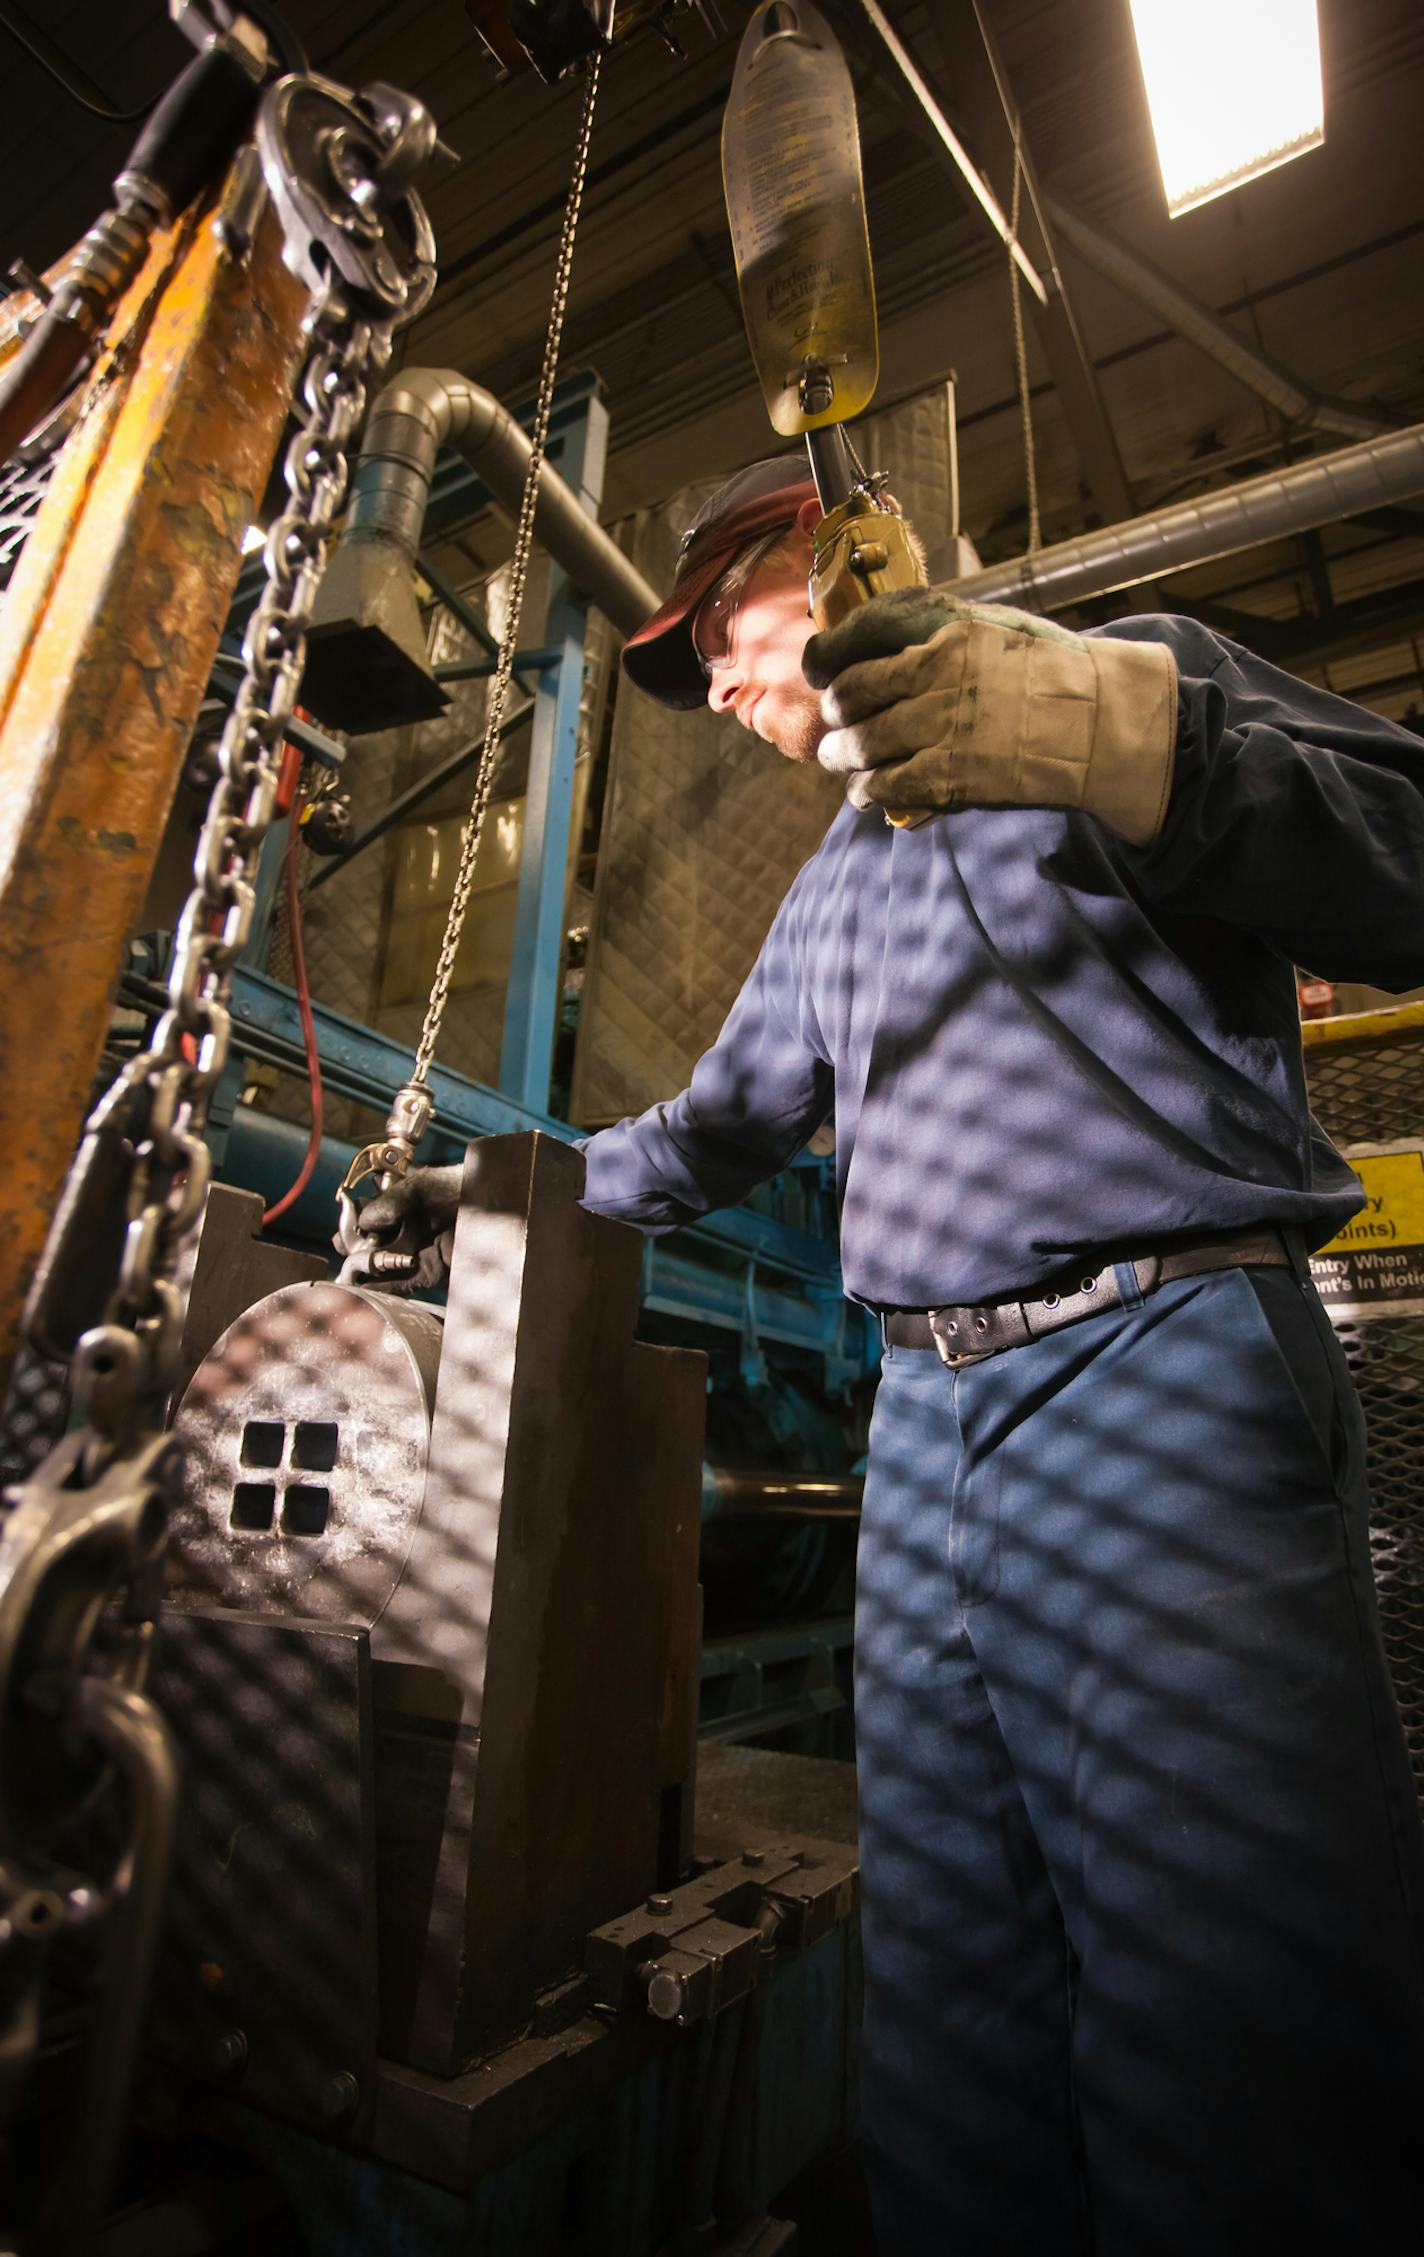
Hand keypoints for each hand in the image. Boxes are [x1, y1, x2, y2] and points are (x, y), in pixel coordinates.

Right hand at [335, 1162, 462, 1288]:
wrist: (499, 1204)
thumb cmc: (462, 1186)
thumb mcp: (421, 1187)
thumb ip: (391, 1202)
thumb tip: (366, 1223)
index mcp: (399, 1210)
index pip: (365, 1223)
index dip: (351, 1229)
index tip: (343, 1233)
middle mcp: (405, 1233)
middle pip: (367, 1249)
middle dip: (354, 1253)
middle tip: (351, 1252)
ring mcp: (416, 1255)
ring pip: (380, 1271)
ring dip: (363, 1273)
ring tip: (351, 1273)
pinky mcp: (431, 1274)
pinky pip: (402, 1285)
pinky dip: (382, 1288)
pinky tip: (365, 1288)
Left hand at [803, 591, 1176, 846]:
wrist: (1099, 723)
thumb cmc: (1048, 673)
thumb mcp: (993, 629)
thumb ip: (935, 635)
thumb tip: (873, 650)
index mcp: (946, 627)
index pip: (859, 633)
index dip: (825, 655)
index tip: (817, 669)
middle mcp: (936, 672)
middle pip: (852, 694)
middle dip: (835, 713)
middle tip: (836, 723)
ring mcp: (941, 725)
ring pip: (861, 744)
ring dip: (842, 756)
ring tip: (841, 760)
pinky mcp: (950, 775)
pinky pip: (883, 785)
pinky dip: (866, 791)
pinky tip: (865, 792)